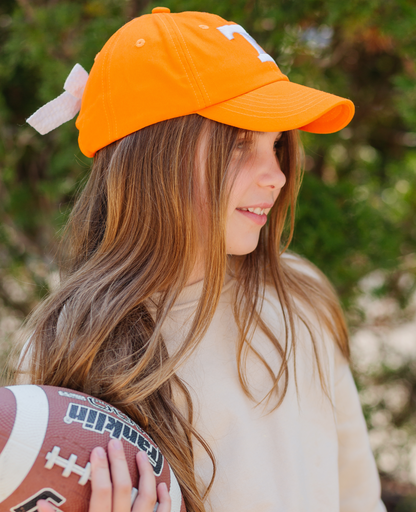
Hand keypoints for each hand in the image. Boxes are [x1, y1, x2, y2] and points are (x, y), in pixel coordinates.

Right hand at [37, 439, 170, 511]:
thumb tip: (41, 505)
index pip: (101, 492)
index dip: (100, 469)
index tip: (98, 449)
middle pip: (124, 488)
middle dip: (119, 462)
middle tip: (115, 441)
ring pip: (148, 496)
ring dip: (146, 473)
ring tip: (141, 453)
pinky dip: (165, 499)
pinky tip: (164, 485)